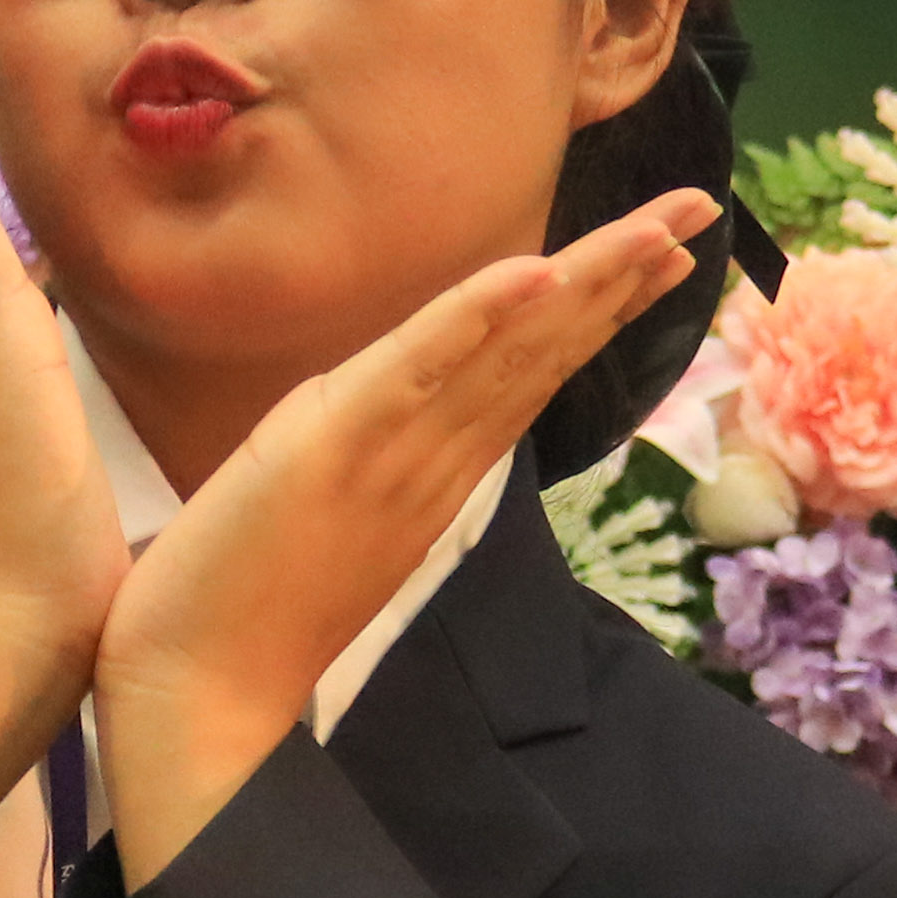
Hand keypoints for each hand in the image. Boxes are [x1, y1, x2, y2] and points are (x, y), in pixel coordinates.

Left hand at [92, 191, 719, 881]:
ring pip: (510, 351)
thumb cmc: (243, 604)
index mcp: (435, 465)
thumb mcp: (323, 504)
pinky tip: (538, 272)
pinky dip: (477, 316)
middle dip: (624, 276)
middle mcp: (436, 456)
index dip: (601, 305)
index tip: (665, 251)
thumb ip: (372, 453)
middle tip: (701, 208)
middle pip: (547, 348)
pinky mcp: (337, 446)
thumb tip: (396, 407)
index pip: (533, 368)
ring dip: (588, 282)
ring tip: (659, 232)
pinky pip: (420, 367)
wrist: (195, 689)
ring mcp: (397, 453)